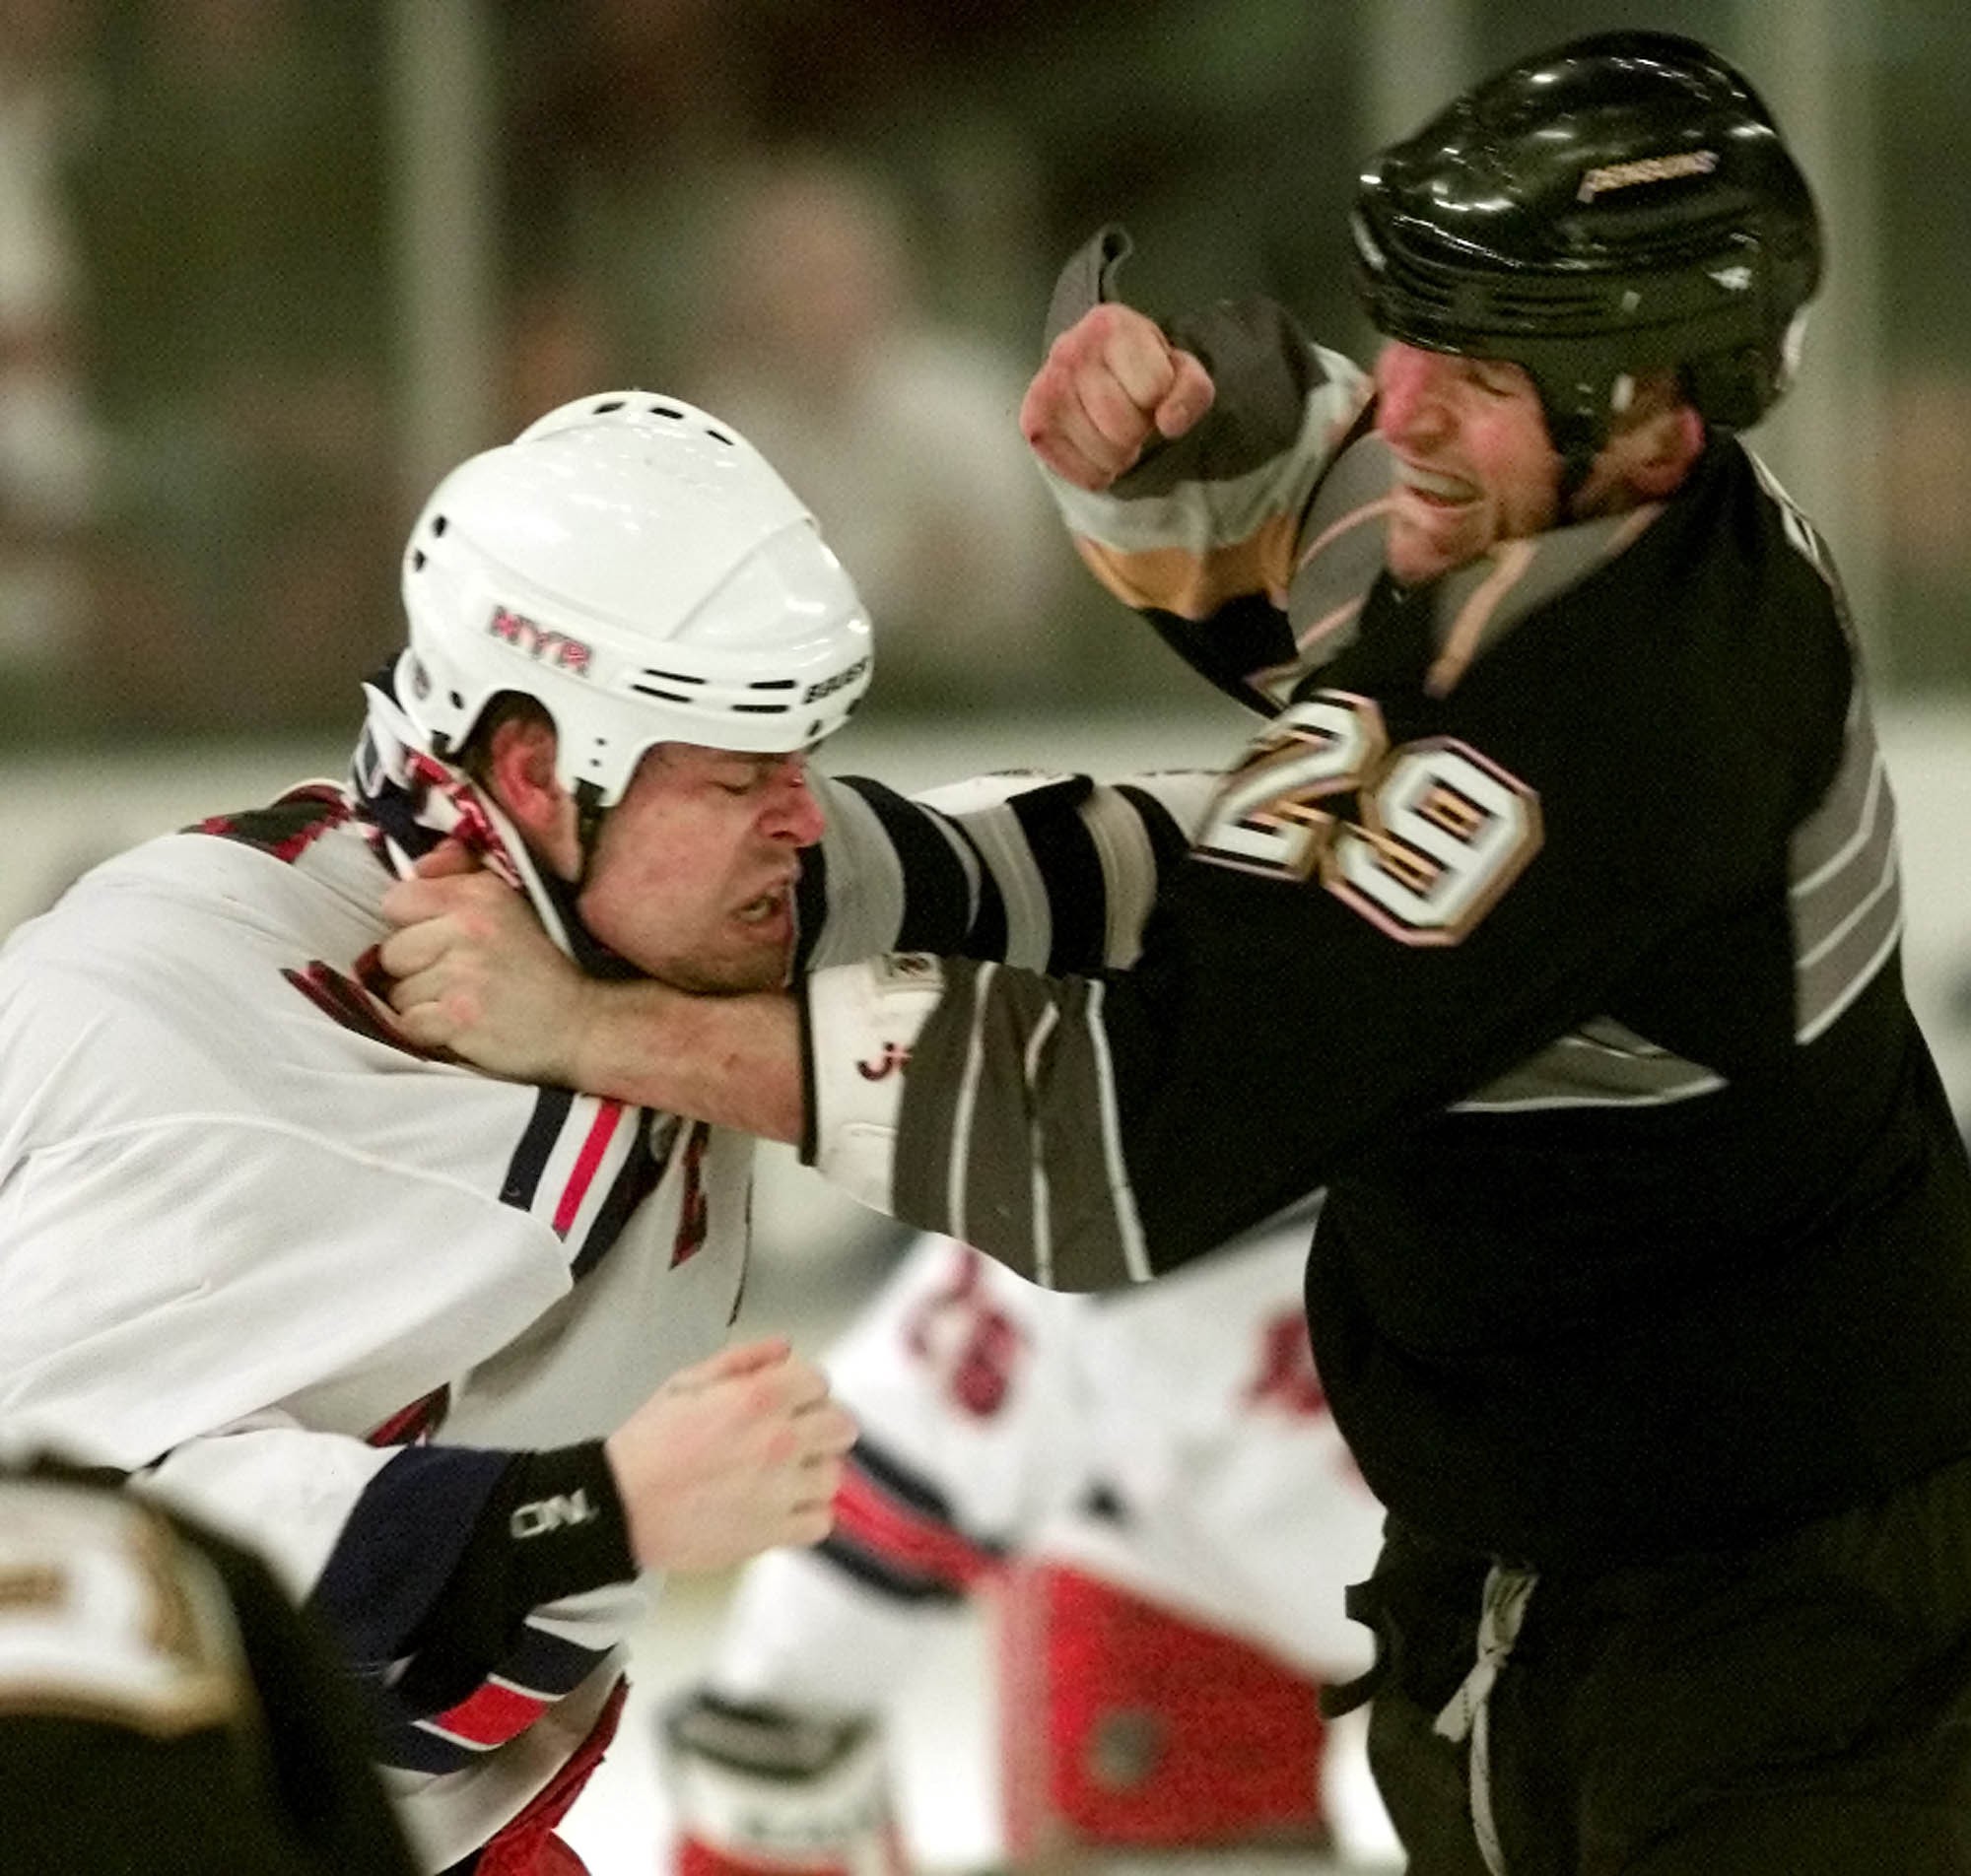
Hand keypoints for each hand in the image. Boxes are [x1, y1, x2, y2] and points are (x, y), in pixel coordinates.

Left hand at [379, 841, 591, 1083]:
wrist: (582, 1023)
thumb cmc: (542, 966)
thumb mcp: (510, 905)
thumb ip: (460, 876)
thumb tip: (418, 865)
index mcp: (480, 894)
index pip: (398, 901)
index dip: (412, 925)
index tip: (439, 941)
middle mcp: (469, 927)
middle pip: (393, 952)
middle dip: (416, 969)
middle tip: (458, 977)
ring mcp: (463, 974)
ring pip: (399, 992)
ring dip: (423, 1003)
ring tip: (464, 1002)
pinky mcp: (459, 1018)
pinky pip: (409, 1024)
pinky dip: (430, 1032)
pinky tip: (461, 1027)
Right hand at [605, 1338, 858, 1570]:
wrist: (620, 1507)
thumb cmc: (648, 1445)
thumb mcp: (686, 1382)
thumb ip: (742, 1359)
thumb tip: (784, 1347)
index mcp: (758, 1398)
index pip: (820, 1382)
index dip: (804, 1388)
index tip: (790, 1398)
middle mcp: (779, 1441)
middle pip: (842, 1427)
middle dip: (821, 1425)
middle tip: (795, 1434)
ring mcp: (780, 1490)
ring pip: (834, 1475)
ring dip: (815, 1471)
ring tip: (785, 1474)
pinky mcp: (772, 1532)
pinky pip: (821, 1522)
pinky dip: (809, 1515)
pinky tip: (784, 1506)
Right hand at [1019, 301, 1214, 490]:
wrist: (1093, 370)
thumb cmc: (1139, 369)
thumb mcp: (1178, 369)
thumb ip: (1192, 391)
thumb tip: (1170, 423)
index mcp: (1111, 326)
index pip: (1152, 389)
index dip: (1160, 401)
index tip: (1150, 394)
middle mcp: (1070, 350)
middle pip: (1123, 426)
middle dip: (1137, 432)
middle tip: (1131, 420)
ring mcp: (1046, 388)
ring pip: (1103, 453)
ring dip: (1118, 456)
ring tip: (1112, 434)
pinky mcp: (1033, 424)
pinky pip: (1080, 473)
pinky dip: (1096, 473)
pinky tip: (1095, 449)